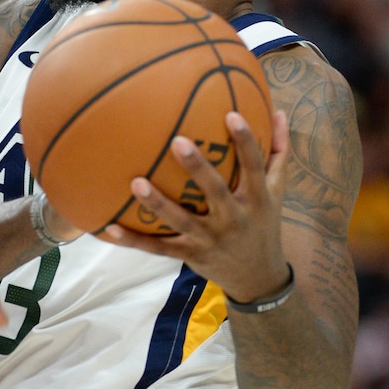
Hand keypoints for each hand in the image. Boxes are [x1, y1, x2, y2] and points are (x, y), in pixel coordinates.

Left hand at [105, 111, 290, 301]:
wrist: (258, 277)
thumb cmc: (263, 223)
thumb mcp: (277, 191)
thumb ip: (277, 152)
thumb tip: (279, 111)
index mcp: (256, 199)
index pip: (253, 166)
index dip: (245, 141)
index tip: (232, 114)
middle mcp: (233, 219)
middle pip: (215, 191)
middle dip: (198, 168)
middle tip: (177, 141)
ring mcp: (209, 239)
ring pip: (181, 221)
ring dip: (158, 204)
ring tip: (136, 182)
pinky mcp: (189, 255)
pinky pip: (158, 248)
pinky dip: (134, 241)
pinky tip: (110, 228)